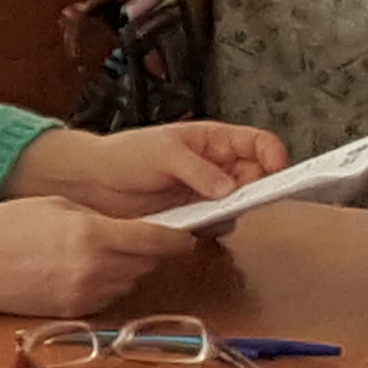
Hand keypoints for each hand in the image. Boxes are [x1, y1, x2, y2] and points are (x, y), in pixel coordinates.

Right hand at [0, 198, 195, 317]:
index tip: (186, 237)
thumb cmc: (5, 227)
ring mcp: (83, 295)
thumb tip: (131, 231)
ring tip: (102, 254)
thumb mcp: (59, 207)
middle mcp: (94, 269)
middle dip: (149, 253)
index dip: (176, 240)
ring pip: (128, 284)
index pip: (155, 241)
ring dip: (127, 271)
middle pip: (147, 265)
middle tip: (141, 240)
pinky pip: (105, 298)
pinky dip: (105, 286)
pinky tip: (83, 271)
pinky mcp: (71, 312)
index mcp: (93, 235)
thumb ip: (101, 219)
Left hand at [7, 120, 288, 218]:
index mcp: (214, 140)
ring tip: (207, 210)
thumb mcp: (162, 153)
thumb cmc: (124, 155)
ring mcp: (207, 193)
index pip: (259, 144)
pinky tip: (195, 224)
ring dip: (233, 211)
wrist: (92, 183)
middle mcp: (216, 166)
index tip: (275, 171)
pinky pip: (218, 225)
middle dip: (254, 189)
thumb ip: (197, 169)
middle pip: (257, 178)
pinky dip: (213, 227)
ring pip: (240, 205)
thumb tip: (229, 187)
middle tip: (240, 198)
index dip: (273, 156)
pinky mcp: (194, 216)